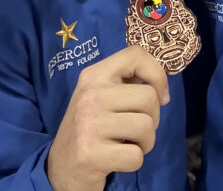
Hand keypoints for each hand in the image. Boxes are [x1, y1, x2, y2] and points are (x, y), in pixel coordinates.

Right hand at [47, 45, 169, 190]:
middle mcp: (90, 95)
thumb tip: (161, 85)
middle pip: (149, 97)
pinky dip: (133, 162)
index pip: (135, 55)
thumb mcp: (101, 96)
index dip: (157, 74)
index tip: (161, 95)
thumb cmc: (90, 127)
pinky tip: (117, 159)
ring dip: (145, 142)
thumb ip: (127, 82)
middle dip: (153, 117)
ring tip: (127, 144)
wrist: (61, 166)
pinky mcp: (91, 154)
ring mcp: (89, 124)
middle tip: (136, 128)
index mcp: (93, 75)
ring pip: (146, 127)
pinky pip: (136, 156)